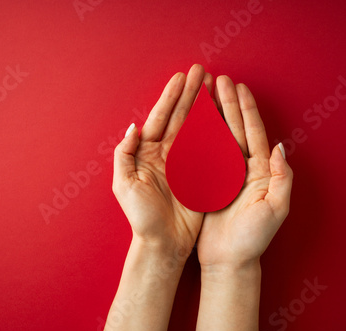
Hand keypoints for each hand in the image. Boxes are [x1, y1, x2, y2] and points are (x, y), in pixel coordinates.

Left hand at [112, 64, 207, 256]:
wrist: (163, 243)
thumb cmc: (141, 217)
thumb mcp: (124, 185)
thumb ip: (125, 154)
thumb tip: (133, 127)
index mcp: (147, 154)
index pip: (160, 119)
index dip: (170, 97)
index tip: (181, 77)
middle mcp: (166, 153)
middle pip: (180, 117)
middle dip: (190, 94)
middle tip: (202, 71)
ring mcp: (184, 162)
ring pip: (196, 127)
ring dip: (204, 106)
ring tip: (213, 85)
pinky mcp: (200, 173)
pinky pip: (209, 147)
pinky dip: (216, 130)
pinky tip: (222, 114)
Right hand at [197, 75, 292, 269]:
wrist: (228, 260)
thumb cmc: (252, 238)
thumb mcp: (275, 209)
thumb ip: (281, 177)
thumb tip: (280, 147)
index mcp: (260, 171)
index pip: (253, 132)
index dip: (246, 109)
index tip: (238, 87)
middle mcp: (241, 168)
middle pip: (234, 128)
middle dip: (227, 103)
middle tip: (218, 79)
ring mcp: (222, 174)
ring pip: (216, 136)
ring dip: (211, 113)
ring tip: (204, 92)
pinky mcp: (206, 182)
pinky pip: (200, 153)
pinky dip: (196, 135)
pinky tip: (190, 121)